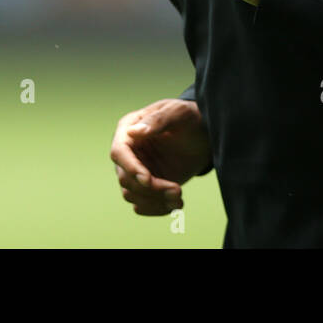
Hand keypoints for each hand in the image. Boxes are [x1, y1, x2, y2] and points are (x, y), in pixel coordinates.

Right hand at [110, 98, 210, 215]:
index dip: (131, 168)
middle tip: (177, 190)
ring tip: (179, 199)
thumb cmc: (189, 118)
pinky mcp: (146, 186)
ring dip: (155, 201)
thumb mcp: (178, 113)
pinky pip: (141, 204)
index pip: (119, 152)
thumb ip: (158, 120)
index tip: (148, 180)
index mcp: (129, 130)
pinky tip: (175, 205)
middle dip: (150, 189)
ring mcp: (136, 170)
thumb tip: (134, 132)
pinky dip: (156, 209)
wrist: (202, 135)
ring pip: (132, 194)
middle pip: (126, 178)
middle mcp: (128, 152)